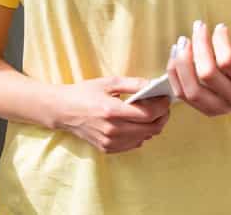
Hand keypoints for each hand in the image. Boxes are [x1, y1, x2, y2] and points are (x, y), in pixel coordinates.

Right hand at [53, 76, 171, 153]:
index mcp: (112, 111)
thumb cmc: (85, 93)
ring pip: (144, 137)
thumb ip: (133, 83)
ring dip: (152, 126)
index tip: (166, 98)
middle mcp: (112, 130)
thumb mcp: (108, 82)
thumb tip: (153, 85)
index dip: (162, 106)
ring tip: (150, 113)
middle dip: (162, 117)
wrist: (63, 111)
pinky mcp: (107, 149)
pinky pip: (134, 144)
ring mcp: (110, 142)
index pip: (148, 113)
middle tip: (163, 106)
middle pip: (150, 128)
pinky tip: (136, 123)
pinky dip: (140, 134)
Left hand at [167, 20, 230, 116]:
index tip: (220, 27)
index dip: (220, 41)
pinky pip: (182, 94)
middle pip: (207, 74)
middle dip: (199, 46)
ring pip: (191, 89)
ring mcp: (218, 108)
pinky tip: (176, 55)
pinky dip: (175, 74)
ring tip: (183, 41)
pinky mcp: (205, 109)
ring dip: (182, 62)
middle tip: (199, 27)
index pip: (228, 62)